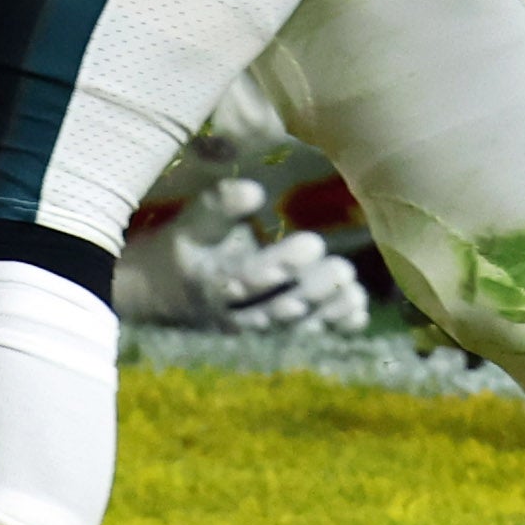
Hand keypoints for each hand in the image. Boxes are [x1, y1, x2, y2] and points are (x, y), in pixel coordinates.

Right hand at [115, 180, 370, 335]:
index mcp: (210, 281)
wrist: (165, 292)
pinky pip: (305, 334)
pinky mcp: (273, 332)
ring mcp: (254, 327)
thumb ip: (221, 205)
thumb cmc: (189, 245)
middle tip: (343, 267)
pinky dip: (332, 327)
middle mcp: (233, 312)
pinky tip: (358, 313)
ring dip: (326, 311)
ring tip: (355, 290)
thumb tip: (254, 190)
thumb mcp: (195, 222)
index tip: (315, 243)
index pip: (245, 279)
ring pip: (293, 326)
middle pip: (274, 307)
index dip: (279, 266)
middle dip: (311, 290)